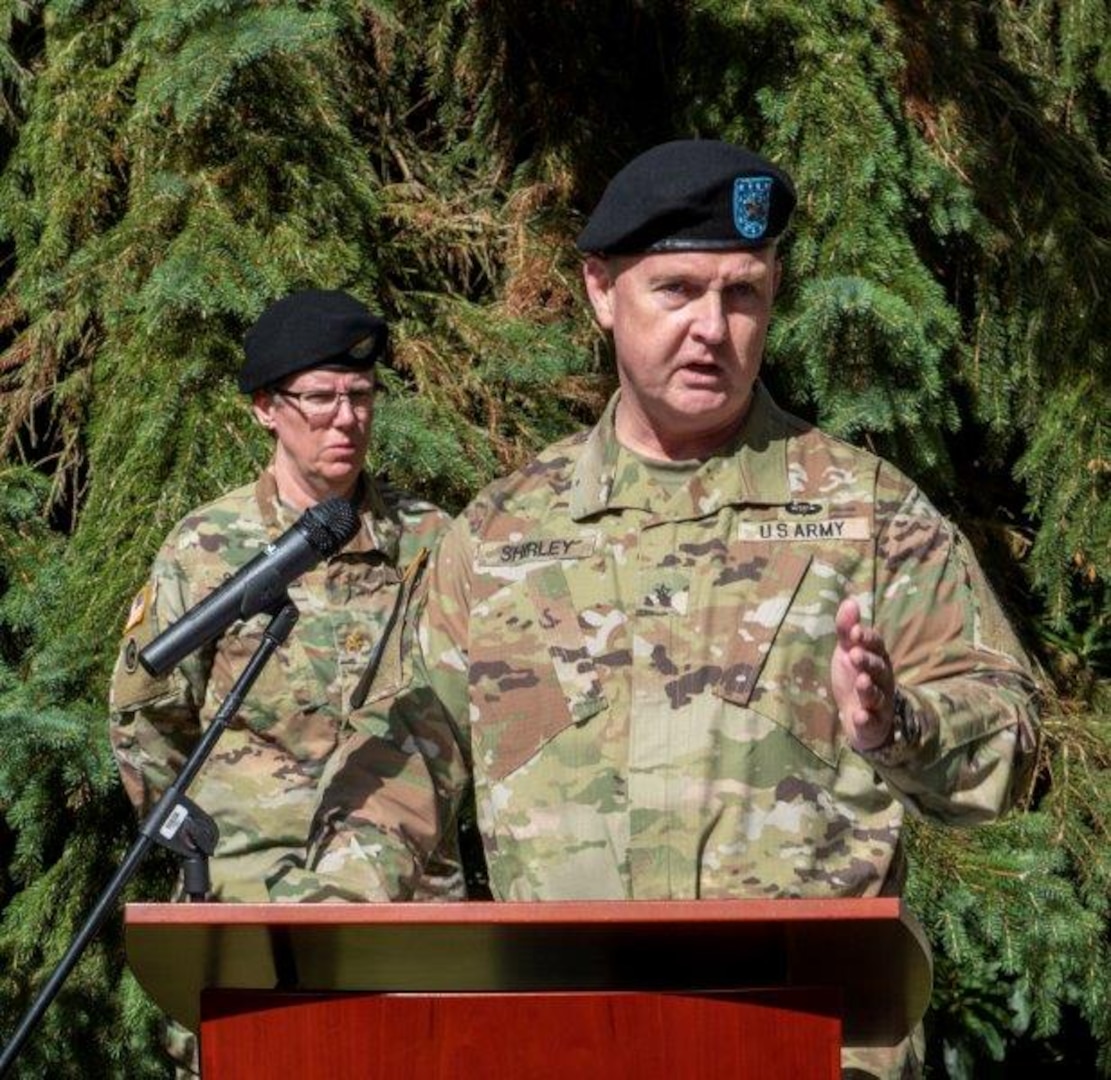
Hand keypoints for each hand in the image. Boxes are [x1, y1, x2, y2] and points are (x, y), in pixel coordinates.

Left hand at [831, 598, 895, 751]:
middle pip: (878, 669)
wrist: (859, 716)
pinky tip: (858, 716)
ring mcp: (879, 703)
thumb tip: (849, 600)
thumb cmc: (855, 676)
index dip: (868, 639)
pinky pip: (871, 722)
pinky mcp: (873, 724)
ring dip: (869, 689)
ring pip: (877, 695)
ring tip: (861, 682)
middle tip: (854, 655)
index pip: (876, 646)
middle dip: (868, 662)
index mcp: (877, 659)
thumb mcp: (848, 651)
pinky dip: (866, 719)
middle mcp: (882, 680)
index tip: (855, 632)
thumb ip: (848, 630)